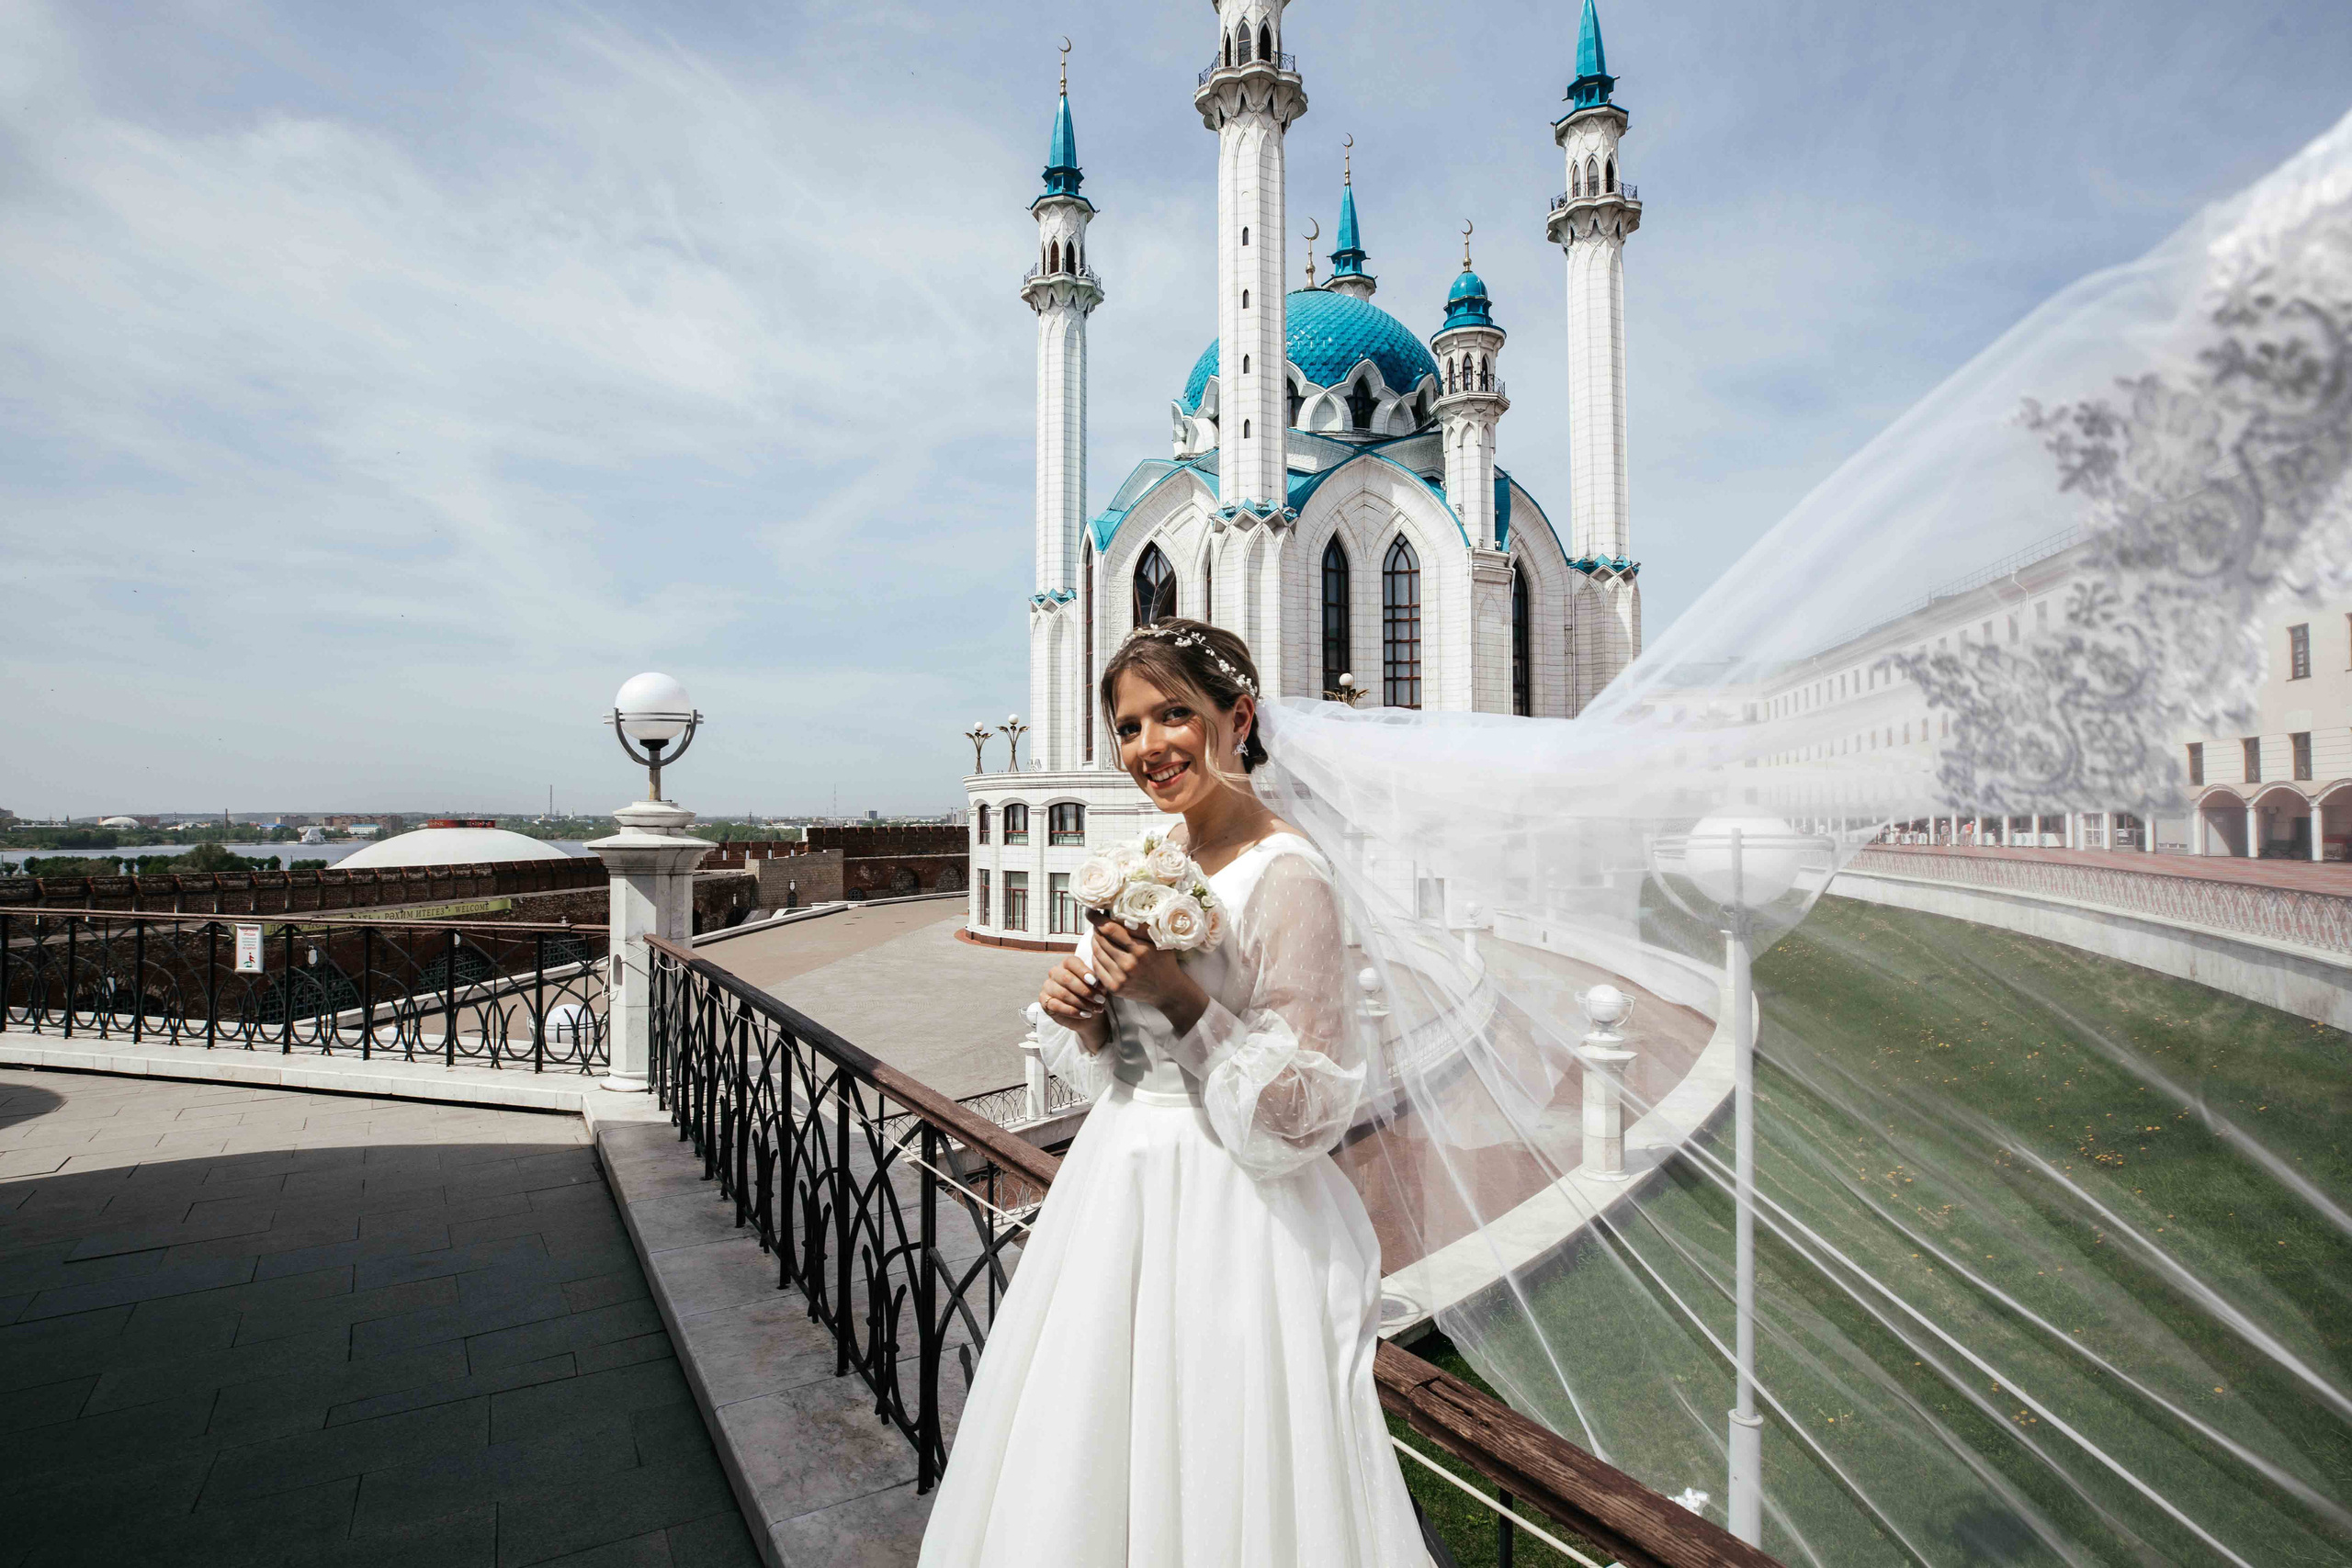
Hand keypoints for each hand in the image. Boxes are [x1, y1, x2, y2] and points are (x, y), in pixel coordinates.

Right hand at [1039, 952, 1110, 1054]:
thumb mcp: (1098, 986)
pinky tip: (1085, 1015)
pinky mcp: (1044, 1001)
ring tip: (1095, 1009)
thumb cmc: (1093, 995)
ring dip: (1082, 1003)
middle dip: (1085, 990)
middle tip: (1100, 999)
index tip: (1096, 983)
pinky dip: (1073, 1011)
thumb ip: (1097, 979)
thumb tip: (1097, 979)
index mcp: (1067, 963)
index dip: (1084, 971)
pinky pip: (1056, 1006)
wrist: (1089, 1014)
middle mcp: (1055, 972)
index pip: (1071, 962)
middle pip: (1067, 978)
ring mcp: (1048, 986)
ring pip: (1063, 993)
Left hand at [1089, 913, 1208, 1035]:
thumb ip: (1141, 928)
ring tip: (1099, 935)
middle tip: (1097, 923)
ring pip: (1097, 952)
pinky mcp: (1115, 988)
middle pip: (1101, 939)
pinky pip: (1097, 967)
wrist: (1168, 991)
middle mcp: (1129, 964)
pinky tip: (1101, 951)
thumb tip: (1121, 915)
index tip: (1091, 911)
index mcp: (1140, 950)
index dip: (1097, 918)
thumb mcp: (1159, 941)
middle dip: (1096, 928)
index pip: (1110, 929)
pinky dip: (1096, 957)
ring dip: (1095, 941)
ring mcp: (1120, 978)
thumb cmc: (1164, 962)